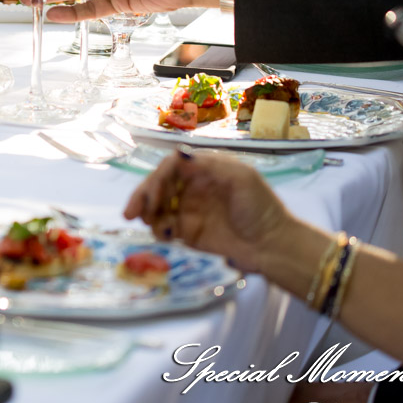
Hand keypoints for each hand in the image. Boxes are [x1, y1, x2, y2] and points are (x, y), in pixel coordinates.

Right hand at [123, 151, 292, 272]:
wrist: (272, 245)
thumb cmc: (260, 207)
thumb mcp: (241, 178)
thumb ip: (209, 166)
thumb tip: (176, 156)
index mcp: (205, 170)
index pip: (171, 167)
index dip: (157, 178)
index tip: (153, 195)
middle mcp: (193, 187)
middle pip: (158, 185)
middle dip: (142, 196)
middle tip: (131, 213)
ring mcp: (189, 210)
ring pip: (156, 206)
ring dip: (146, 213)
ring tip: (146, 223)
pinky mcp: (188, 233)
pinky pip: (164, 228)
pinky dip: (158, 230)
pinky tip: (164, 235)